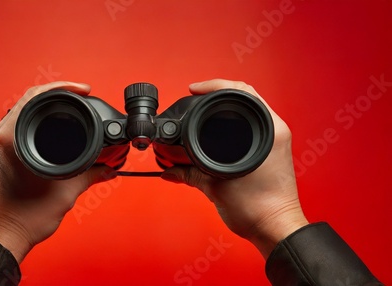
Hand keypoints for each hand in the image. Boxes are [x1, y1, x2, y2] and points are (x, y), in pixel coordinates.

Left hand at [0, 81, 116, 262]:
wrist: (5, 234)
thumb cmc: (24, 217)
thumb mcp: (66, 193)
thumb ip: (91, 175)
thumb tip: (109, 168)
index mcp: (10, 139)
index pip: (36, 96)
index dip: (63, 87)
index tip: (83, 89)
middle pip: (29, 99)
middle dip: (57, 94)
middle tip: (81, 96)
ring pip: (23, 110)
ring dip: (46, 106)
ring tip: (69, 107)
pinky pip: (18, 123)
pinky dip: (37, 119)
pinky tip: (53, 124)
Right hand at [161, 79, 308, 258]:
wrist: (275, 228)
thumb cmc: (258, 210)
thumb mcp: (215, 188)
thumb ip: (188, 174)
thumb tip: (169, 169)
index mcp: (267, 131)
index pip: (240, 90)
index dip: (212, 85)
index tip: (194, 90)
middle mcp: (274, 130)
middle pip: (244, 96)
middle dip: (216, 95)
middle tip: (195, 99)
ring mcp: (275, 139)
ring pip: (248, 110)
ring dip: (226, 108)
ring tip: (204, 112)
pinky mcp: (272, 150)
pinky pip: (251, 126)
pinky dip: (234, 123)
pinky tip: (219, 130)